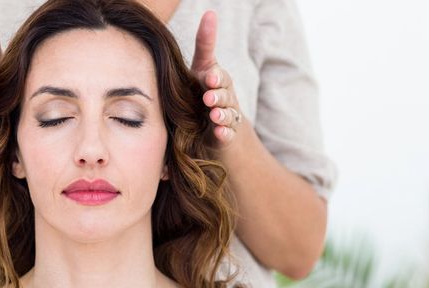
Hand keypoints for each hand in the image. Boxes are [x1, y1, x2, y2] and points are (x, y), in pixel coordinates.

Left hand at [191, 11, 243, 147]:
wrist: (215, 127)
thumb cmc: (203, 91)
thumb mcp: (201, 67)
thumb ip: (205, 43)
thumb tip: (210, 12)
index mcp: (216, 80)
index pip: (218, 74)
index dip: (216, 77)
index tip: (209, 77)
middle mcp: (224, 97)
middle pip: (225, 94)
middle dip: (218, 94)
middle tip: (209, 95)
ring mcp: (226, 116)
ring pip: (227, 114)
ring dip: (221, 114)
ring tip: (214, 115)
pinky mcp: (224, 134)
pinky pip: (227, 134)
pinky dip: (224, 133)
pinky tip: (219, 132)